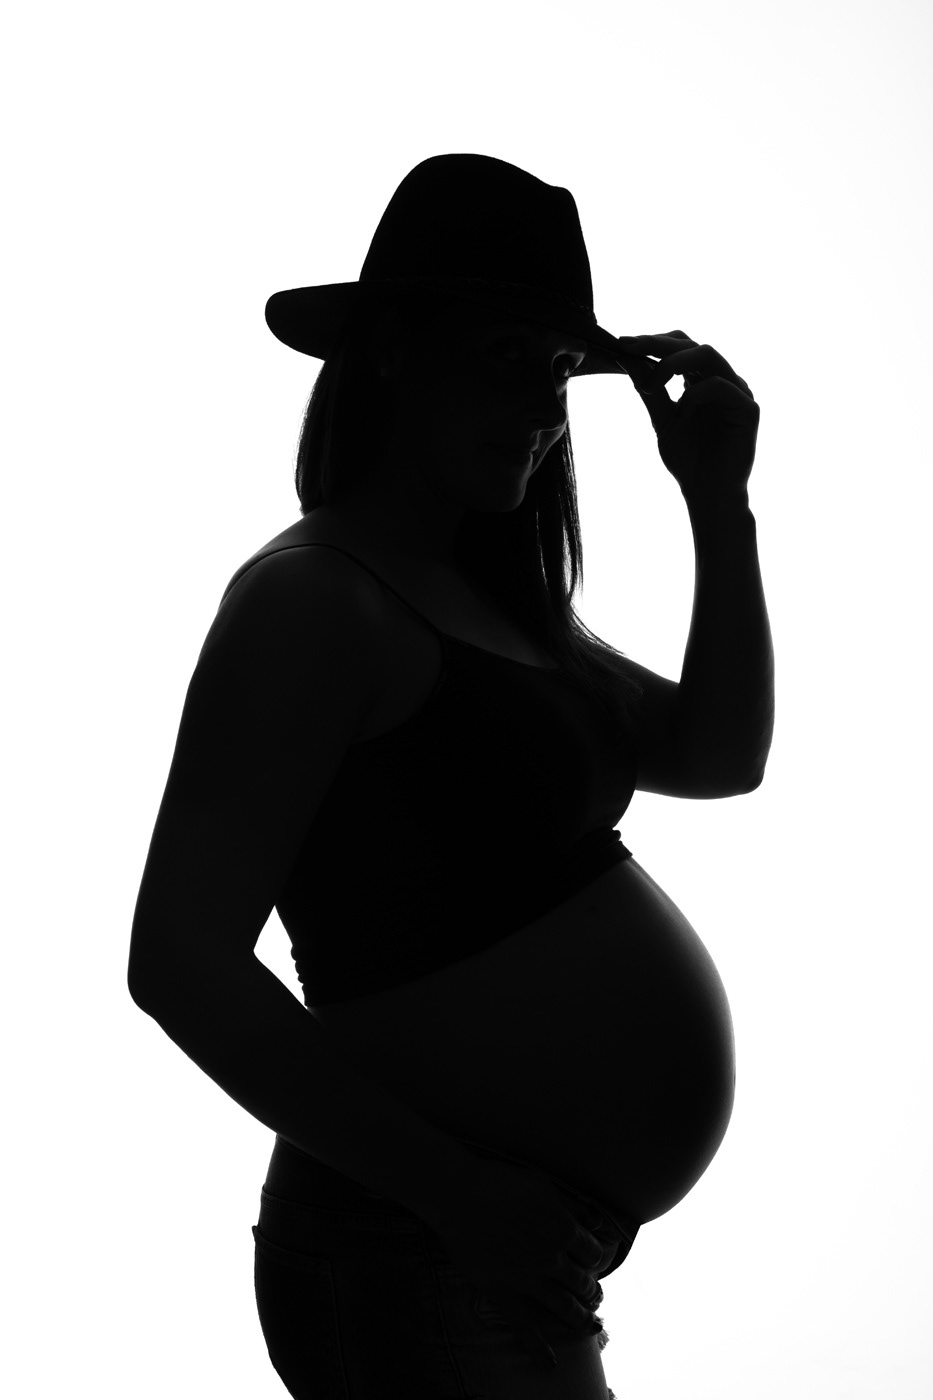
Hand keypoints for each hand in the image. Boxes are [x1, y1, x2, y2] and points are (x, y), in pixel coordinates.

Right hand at [428, 1155, 621, 1370]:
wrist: (459, 1195)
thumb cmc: (500, 1183)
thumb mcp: (543, 1186)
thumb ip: (572, 1206)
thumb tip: (599, 1222)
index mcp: (562, 1229)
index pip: (593, 1252)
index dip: (595, 1258)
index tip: (593, 1261)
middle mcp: (551, 1258)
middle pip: (583, 1282)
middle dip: (592, 1290)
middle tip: (594, 1294)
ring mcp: (528, 1279)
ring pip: (565, 1308)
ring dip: (582, 1319)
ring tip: (591, 1325)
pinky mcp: (504, 1294)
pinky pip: (524, 1327)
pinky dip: (538, 1348)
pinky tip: (549, 1362)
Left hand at [614, 332, 759, 504]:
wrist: (706, 493)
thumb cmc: (688, 459)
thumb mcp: (661, 419)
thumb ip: (649, 389)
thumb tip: (627, 358)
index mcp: (701, 379)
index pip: (680, 345)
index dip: (653, 341)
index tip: (623, 344)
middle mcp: (721, 379)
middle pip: (692, 343)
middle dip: (658, 344)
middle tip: (630, 348)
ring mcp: (737, 391)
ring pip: (708, 354)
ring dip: (673, 363)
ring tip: (650, 383)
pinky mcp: (748, 408)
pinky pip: (719, 386)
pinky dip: (694, 395)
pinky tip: (682, 413)